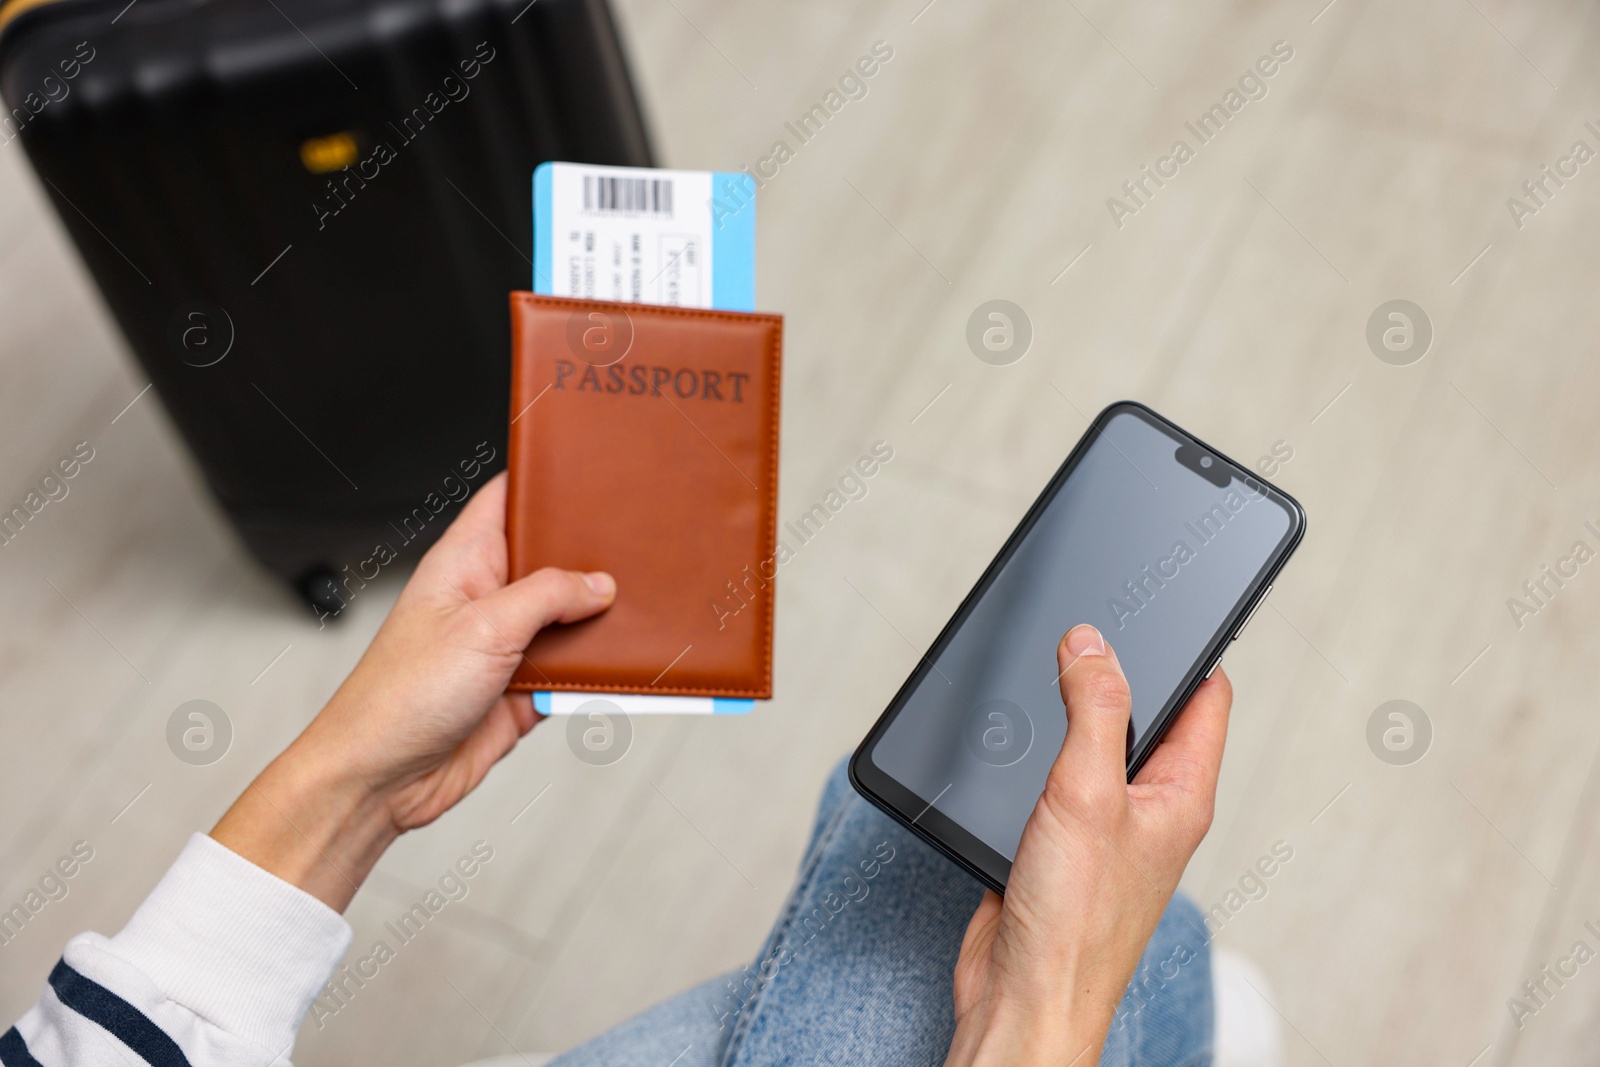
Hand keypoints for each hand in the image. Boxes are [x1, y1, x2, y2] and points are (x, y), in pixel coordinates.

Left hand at [212, 472, 614, 909]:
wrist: (383, 780)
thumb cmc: (398, 697)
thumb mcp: (483, 627)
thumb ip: (547, 596)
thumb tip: (598, 584)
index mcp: (465, 561)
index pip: (507, 499)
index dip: (545, 480)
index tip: (590, 469)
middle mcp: (486, 598)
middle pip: (552, 560)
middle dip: (590, 557)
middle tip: (634, 547)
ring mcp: (505, 645)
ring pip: (569, 618)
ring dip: (598, 622)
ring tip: (638, 610)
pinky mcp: (520, 691)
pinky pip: (572, 671)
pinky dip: (595, 671)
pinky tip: (618, 665)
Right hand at [944, 624, 1230, 1066]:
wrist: (1024, 997)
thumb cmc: (1073, 923)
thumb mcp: (1087, 793)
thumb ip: (1093, 710)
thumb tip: (1091, 642)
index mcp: (1182, 794)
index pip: (1207, 697)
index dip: (1193, 646)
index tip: (1170, 605)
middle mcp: (1151, 808)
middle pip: (1150, 713)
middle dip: (1120, 668)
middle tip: (1090, 628)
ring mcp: (1107, 827)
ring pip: (1099, 743)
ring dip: (1073, 709)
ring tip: (1051, 670)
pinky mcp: (1061, 844)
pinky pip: (1058, 776)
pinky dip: (1039, 750)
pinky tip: (1015, 741)